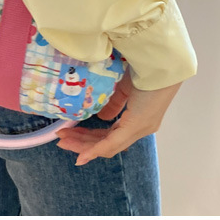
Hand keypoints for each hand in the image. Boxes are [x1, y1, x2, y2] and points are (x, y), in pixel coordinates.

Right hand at [55, 72, 181, 164]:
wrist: (157, 63)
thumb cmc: (142, 69)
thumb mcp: (123, 87)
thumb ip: (113, 103)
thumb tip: (101, 116)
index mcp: (137, 119)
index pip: (112, 135)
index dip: (91, 137)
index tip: (72, 134)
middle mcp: (139, 128)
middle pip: (107, 144)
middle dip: (82, 143)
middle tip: (62, 140)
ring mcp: (138, 129)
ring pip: (108, 146)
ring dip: (83, 146)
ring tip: (63, 142)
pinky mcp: (136, 125)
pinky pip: (112, 143)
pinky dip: (95, 150)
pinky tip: (81, 155)